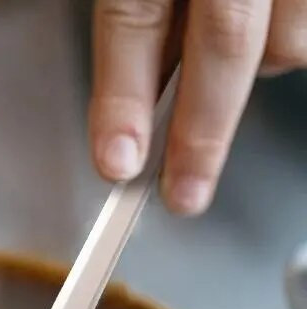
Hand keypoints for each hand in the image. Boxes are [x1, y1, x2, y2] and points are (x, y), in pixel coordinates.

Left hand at [90, 0, 306, 214]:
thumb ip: (151, 14)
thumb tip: (138, 104)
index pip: (134, 17)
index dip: (122, 96)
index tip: (117, 164)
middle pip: (224, 41)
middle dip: (201, 131)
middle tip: (183, 193)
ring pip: (289, 40)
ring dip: (265, 59)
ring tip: (251, 23)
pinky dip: (295, 37)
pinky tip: (276, 15)